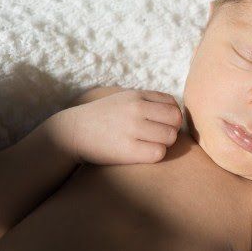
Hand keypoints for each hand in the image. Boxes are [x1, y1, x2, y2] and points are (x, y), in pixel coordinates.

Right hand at [57, 89, 182, 164]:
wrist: (74, 132)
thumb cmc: (104, 116)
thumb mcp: (125, 98)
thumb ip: (149, 100)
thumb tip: (177, 111)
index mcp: (137, 96)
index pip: (172, 104)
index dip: (172, 116)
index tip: (161, 124)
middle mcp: (136, 109)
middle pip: (175, 120)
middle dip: (171, 129)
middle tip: (158, 136)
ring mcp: (132, 129)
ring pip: (170, 137)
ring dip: (164, 143)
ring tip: (150, 144)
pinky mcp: (128, 150)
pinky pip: (158, 153)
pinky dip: (155, 154)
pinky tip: (144, 153)